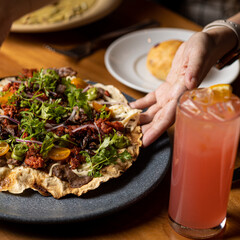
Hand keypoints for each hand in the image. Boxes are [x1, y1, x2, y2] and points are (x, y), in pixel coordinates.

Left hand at [130, 30, 233, 146]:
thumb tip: (190, 82)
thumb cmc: (205, 48)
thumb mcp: (199, 55)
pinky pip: (151, 99)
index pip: (169, 116)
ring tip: (126, 127)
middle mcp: (176, 97)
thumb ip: (195, 69)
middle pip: (159, 119)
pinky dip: (140, 104)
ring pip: (153, 112)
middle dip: (145, 131)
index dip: (157, 130)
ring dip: (140, 120)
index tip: (146, 141)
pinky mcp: (166, 87)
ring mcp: (170, 93)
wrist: (206, 43)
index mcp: (184, 93)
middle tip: (131, 141)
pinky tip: (129, 107)